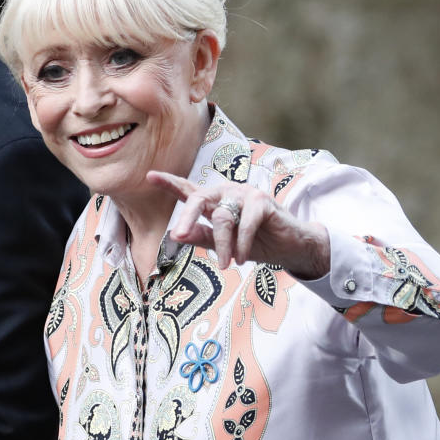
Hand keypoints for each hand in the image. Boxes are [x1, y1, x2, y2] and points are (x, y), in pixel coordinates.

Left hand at [147, 170, 329, 278]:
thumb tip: (175, 235)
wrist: (290, 247)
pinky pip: (246, 224)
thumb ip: (200, 237)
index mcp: (214, 202)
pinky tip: (242, 258)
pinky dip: (242, 243)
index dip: (168, 182)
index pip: (188, 190)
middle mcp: (226, 193)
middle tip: (179, 235)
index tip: (149, 175)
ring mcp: (244, 195)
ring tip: (227, 264)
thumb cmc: (254, 243)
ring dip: (224, 245)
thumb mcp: (223, 244)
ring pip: (223, 218)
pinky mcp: (262, 202)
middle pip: (198, 199)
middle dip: (187, 217)